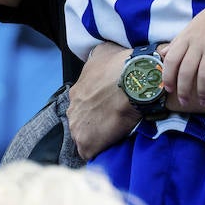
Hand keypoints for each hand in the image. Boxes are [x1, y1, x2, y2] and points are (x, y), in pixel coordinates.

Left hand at [67, 43, 139, 159]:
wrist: (133, 82)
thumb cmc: (120, 65)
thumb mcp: (103, 52)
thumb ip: (96, 58)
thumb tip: (98, 56)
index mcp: (75, 93)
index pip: (82, 105)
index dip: (96, 108)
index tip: (108, 108)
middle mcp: (72, 110)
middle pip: (82, 122)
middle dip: (94, 123)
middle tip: (113, 122)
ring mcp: (77, 128)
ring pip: (85, 138)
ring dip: (97, 138)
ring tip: (116, 135)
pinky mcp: (86, 144)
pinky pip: (91, 153)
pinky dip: (101, 151)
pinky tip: (114, 145)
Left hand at [162, 0, 204, 105]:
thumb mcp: (192, 26)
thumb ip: (178, 42)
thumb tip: (162, 54)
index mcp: (186, 37)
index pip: (171, 60)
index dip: (168, 76)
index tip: (168, 89)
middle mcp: (198, 42)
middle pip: (186, 71)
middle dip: (184, 90)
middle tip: (184, 102)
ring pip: (204, 73)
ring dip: (202, 91)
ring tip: (204, 102)